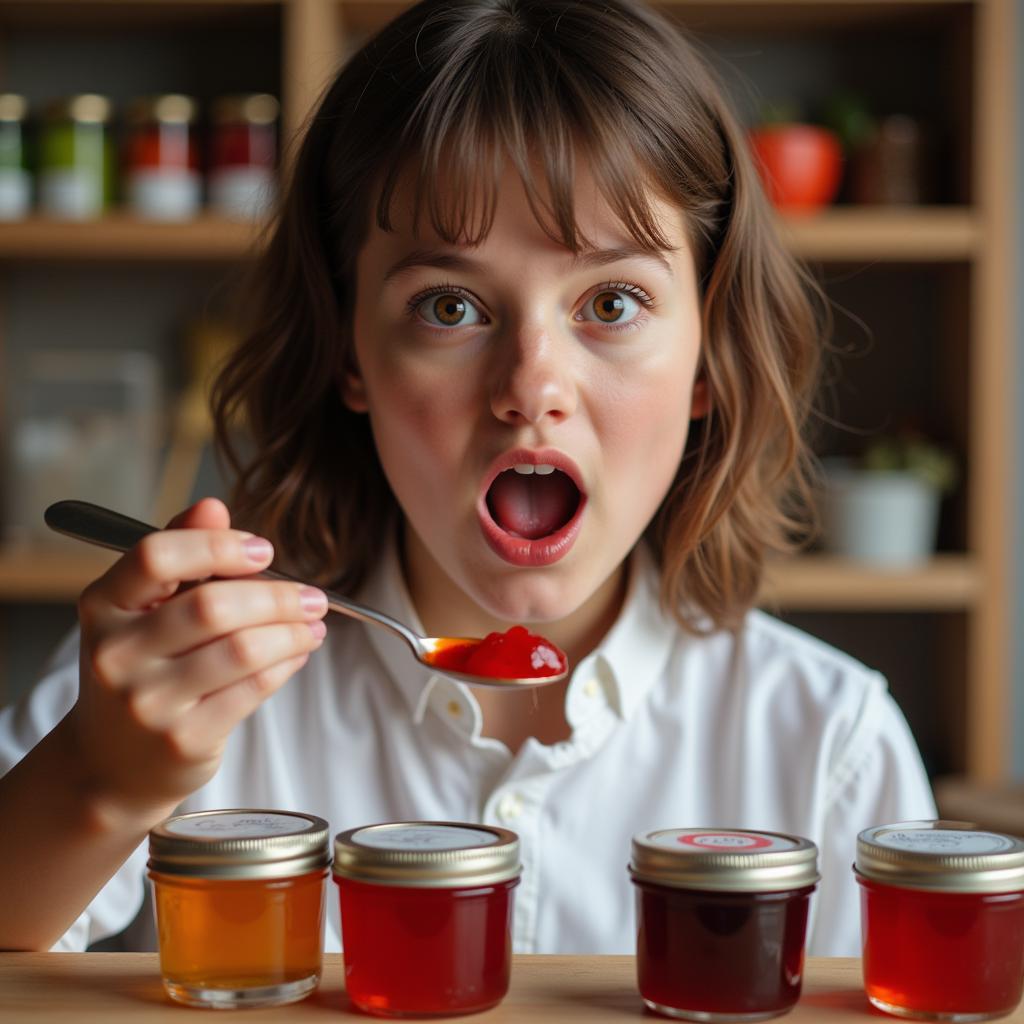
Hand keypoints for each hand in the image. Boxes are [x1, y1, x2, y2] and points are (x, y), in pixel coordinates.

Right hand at [66, 497, 326, 822]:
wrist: (110, 764)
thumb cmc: (141, 669)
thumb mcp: (144, 609)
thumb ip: (181, 553)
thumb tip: (213, 507)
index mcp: (103, 606)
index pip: (156, 557)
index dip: (218, 546)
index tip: (263, 550)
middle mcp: (117, 654)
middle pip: (213, 606)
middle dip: (277, 596)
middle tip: (312, 595)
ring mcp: (148, 702)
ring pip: (242, 650)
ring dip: (293, 631)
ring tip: (313, 624)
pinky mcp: (183, 739)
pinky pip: (254, 689)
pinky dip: (288, 663)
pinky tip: (298, 652)